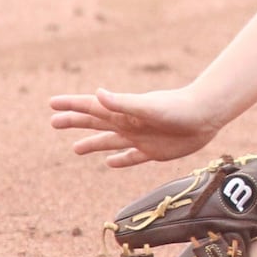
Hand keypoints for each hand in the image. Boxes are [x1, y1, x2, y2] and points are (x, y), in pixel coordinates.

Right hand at [46, 87, 221, 167]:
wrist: (205, 116)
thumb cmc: (178, 109)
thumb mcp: (147, 106)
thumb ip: (122, 102)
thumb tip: (97, 93)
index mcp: (123, 112)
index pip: (91, 107)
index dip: (71, 106)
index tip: (51, 104)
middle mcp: (128, 123)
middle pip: (95, 122)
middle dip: (74, 122)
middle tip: (53, 122)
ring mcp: (140, 137)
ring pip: (109, 141)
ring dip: (92, 143)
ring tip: (75, 148)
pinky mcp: (153, 151)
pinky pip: (132, 157)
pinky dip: (120, 160)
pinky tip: (110, 163)